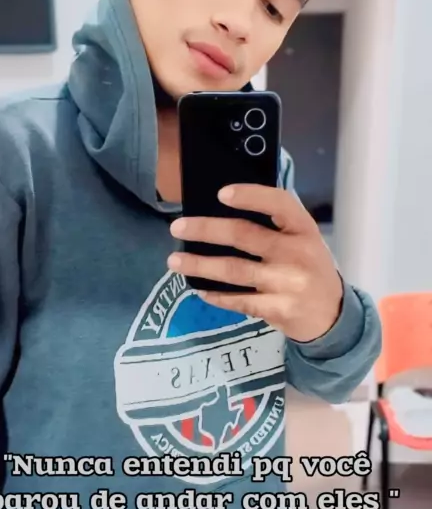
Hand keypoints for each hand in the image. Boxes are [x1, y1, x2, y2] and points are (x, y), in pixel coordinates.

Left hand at [168, 184, 343, 342]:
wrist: (332, 315)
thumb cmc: (309, 269)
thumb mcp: (303, 241)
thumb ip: (276, 226)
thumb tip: (224, 211)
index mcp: (304, 229)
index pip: (280, 203)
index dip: (251, 195)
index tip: (221, 193)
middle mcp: (297, 253)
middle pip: (245, 236)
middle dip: (206, 229)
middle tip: (177, 227)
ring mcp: (288, 283)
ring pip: (234, 270)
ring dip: (200, 264)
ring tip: (175, 260)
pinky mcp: (278, 309)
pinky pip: (239, 300)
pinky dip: (216, 295)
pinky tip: (199, 289)